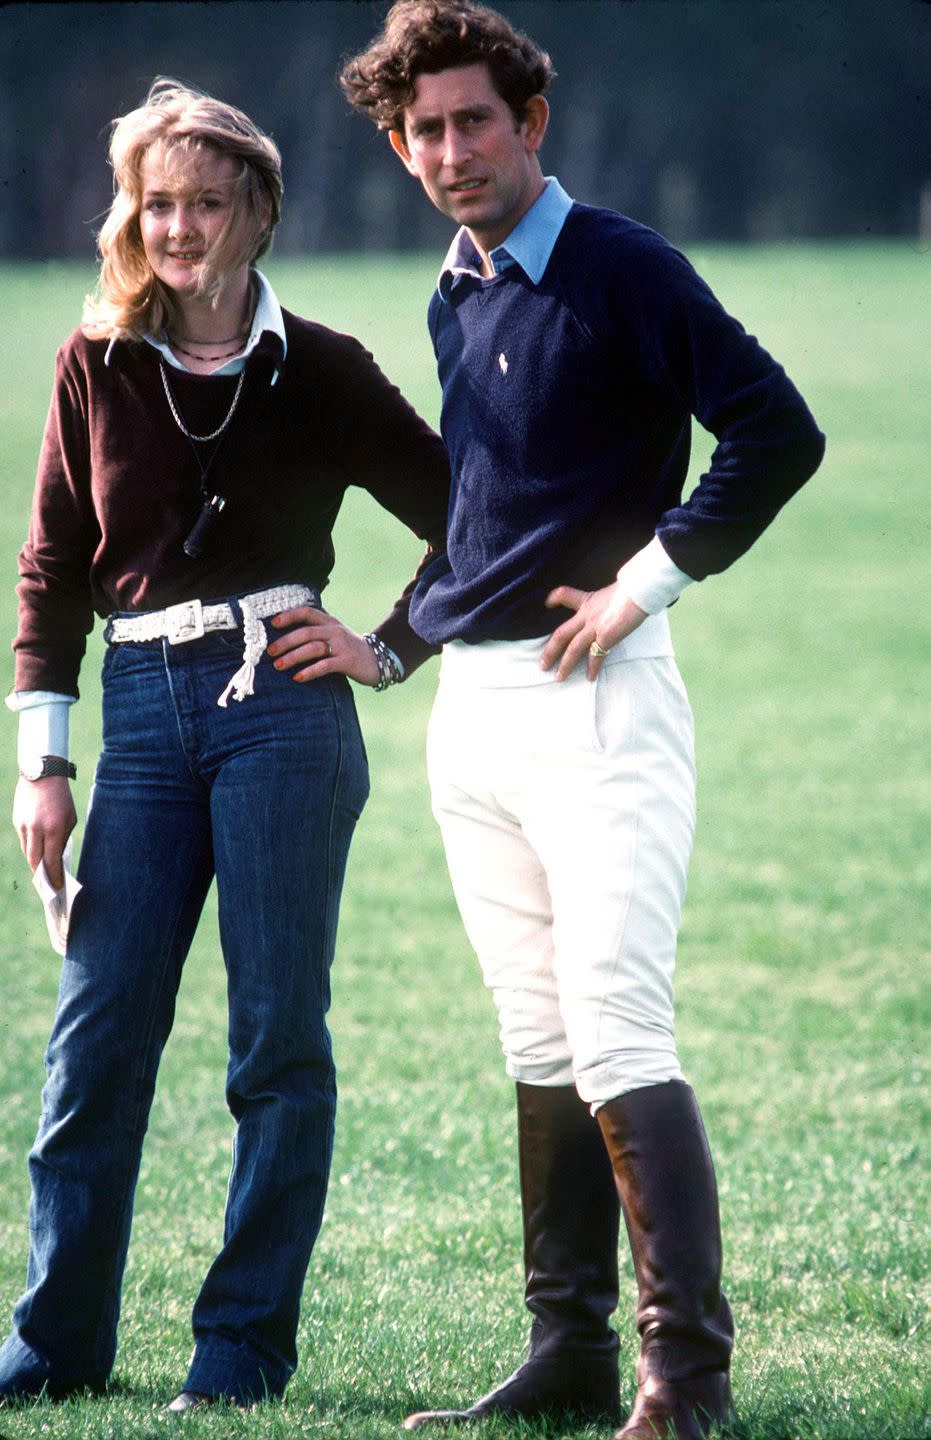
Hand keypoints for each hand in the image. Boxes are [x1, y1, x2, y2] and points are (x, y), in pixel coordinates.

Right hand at [13, 775, 76, 889]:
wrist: (42, 774)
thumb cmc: (61, 797)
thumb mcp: (70, 817)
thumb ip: (63, 838)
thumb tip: (57, 857)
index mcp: (54, 829)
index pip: (52, 861)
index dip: (54, 876)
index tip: (58, 887)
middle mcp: (37, 829)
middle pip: (36, 861)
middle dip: (42, 875)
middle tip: (48, 885)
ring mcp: (24, 826)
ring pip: (27, 852)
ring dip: (35, 863)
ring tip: (42, 872)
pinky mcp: (16, 821)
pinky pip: (24, 841)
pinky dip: (30, 849)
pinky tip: (36, 853)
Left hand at [267, 605, 379, 686]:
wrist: (380, 660)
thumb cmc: (350, 649)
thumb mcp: (335, 634)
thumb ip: (317, 632)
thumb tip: (288, 636)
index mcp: (330, 622)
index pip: (307, 612)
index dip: (289, 615)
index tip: (273, 623)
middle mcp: (335, 631)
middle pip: (306, 632)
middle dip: (285, 641)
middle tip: (270, 651)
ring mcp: (342, 646)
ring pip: (313, 648)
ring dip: (293, 656)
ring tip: (278, 665)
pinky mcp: (347, 662)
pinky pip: (324, 666)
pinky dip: (309, 671)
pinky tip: (297, 677)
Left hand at [541, 582, 648, 680]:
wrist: (638, 592)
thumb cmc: (632, 590)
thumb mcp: (613, 591)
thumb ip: (607, 602)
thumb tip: (615, 608)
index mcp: (588, 602)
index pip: (565, 595)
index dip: (555, 599)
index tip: (548, 604)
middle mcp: (587, 615)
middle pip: (562, 634)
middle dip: (550, 651)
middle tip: (542, 665)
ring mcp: (594, 626)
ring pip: (573, 648)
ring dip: (565, 665)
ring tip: (559, 677)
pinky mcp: (605, 636)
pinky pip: (596, 656)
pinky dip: (593, 668)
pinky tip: (590, 678)